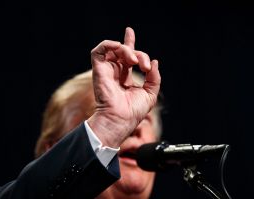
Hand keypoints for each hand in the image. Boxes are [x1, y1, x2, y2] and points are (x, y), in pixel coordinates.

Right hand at [88, 27, 160, 147]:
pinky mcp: (98, 70)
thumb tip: (154, 62)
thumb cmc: (133, 112)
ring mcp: (107, 71)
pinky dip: (109, 44)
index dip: (129, 43)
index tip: (130, 32)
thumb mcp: (150, 93)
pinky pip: (99, 51)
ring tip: (134, 61)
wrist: (120, 119)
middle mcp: (115, 73)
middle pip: (125, 51)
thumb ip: (154, 77)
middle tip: (145, 66)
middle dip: (138, 53)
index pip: (127, 56)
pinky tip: (119, 47)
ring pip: (114, 49)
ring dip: (127, 50)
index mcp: (125, 78)